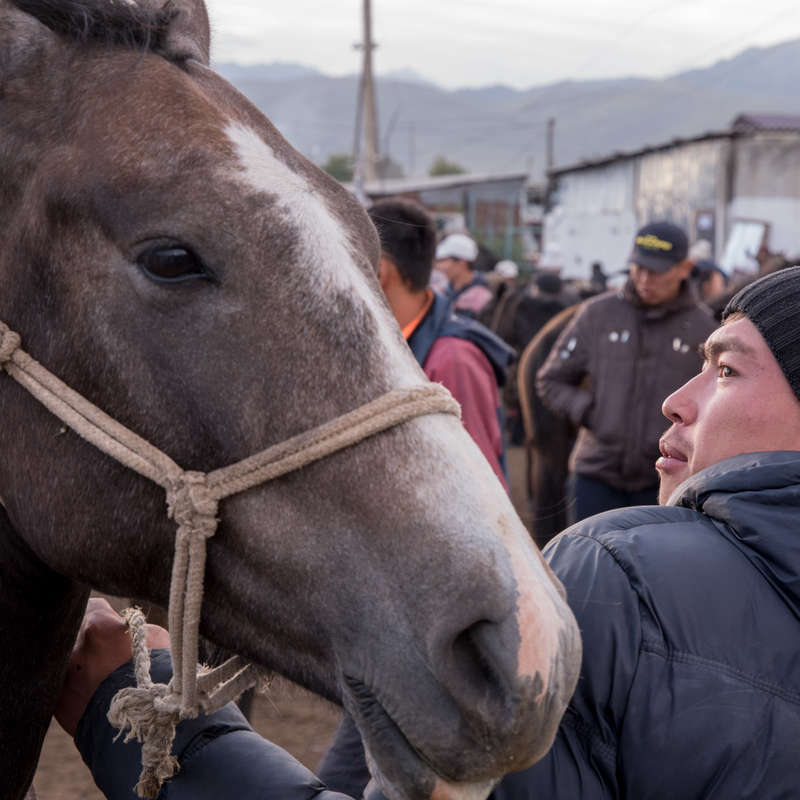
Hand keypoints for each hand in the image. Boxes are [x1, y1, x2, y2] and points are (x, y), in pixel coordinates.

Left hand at [54, 597, 170, 735]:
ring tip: (95, 671)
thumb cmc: (159, 676)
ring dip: (76, 660)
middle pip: (73, 631)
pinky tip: (89, 690)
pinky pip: (61, 684)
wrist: (147, 725)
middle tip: (99, 645)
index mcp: (99, 626)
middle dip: (84, 635)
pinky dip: (72, 683)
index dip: (102, 615)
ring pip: (64, 658)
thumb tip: (121, 628)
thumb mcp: (155, 639)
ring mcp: (62, 676)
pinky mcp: (57, 702)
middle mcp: (75, 647)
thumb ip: (130, 629)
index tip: (107, 623)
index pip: (93, 606)